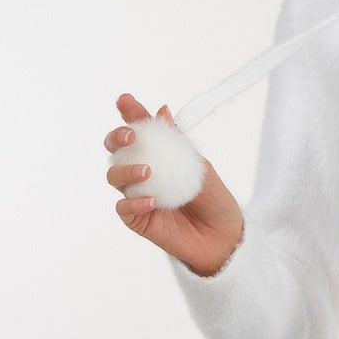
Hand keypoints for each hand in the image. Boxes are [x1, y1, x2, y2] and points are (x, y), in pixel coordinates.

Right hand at [105, 92, 244, 276]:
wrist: (224, 237)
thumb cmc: (213, 200)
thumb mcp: (199, 167)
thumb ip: (178, 142)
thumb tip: (163, 110)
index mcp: (158, 156)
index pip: (139, 131)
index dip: (130, 114)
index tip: (126, 101)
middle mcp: (142, 174)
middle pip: (116, 151)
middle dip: (116, 138)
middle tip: (130, 136)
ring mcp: (137, 196)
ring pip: (114, 177)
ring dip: (125, 170)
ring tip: (147, 172)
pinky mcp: (138, 220)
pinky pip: (124, 208)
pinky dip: (134, 202)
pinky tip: (151, 201)